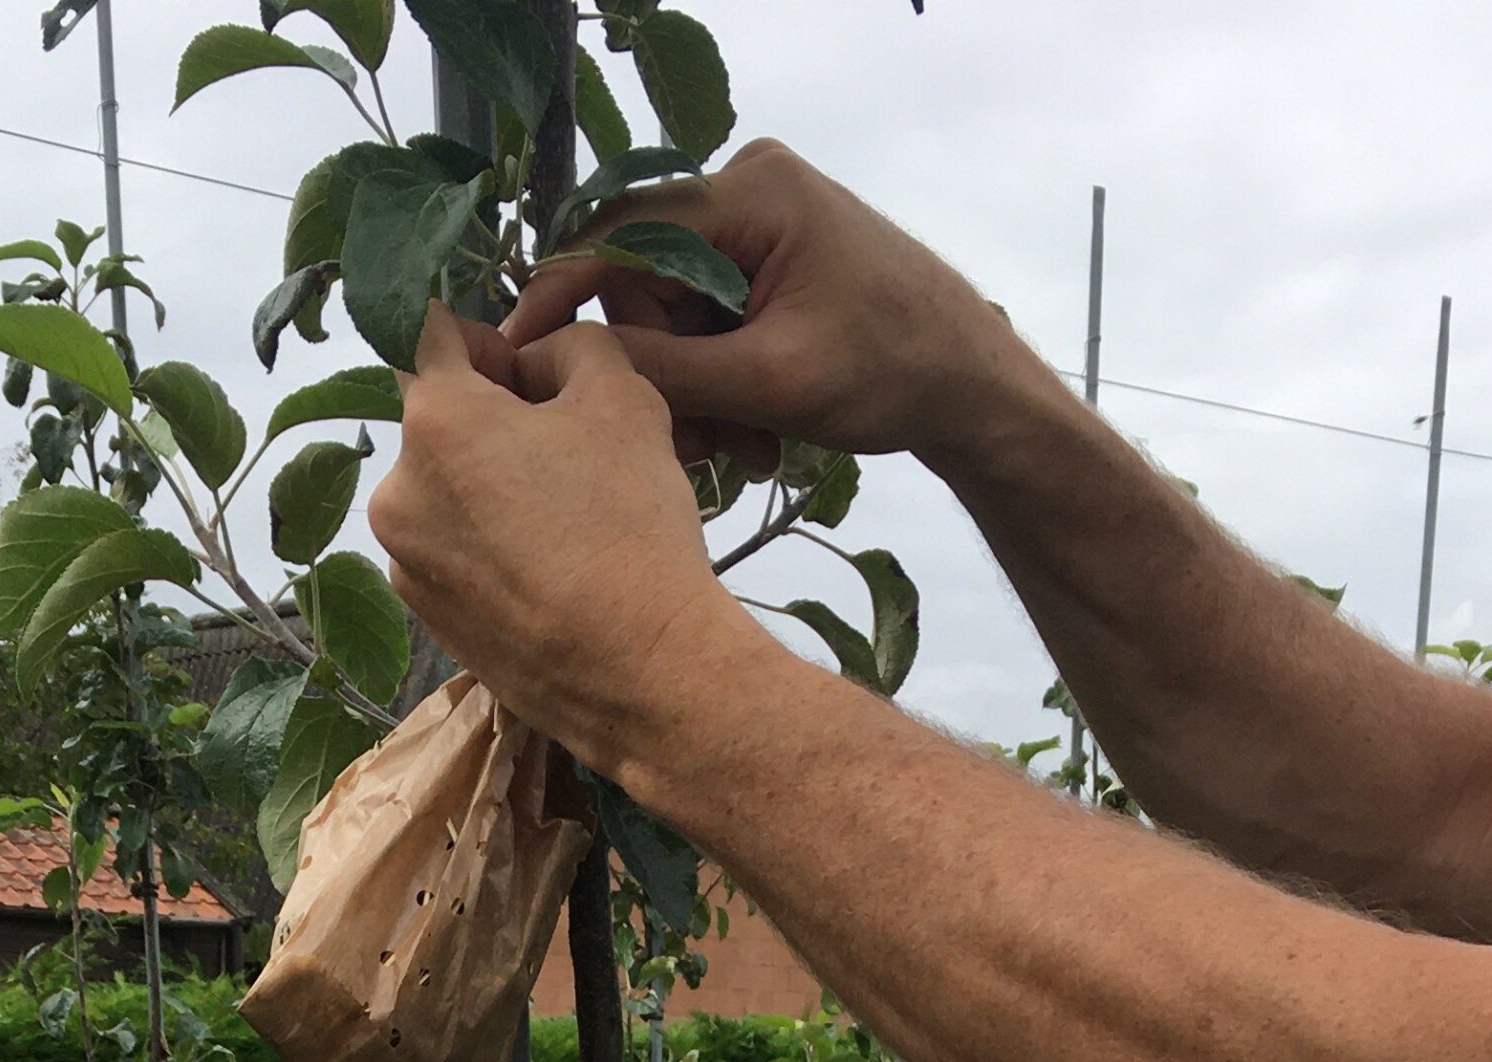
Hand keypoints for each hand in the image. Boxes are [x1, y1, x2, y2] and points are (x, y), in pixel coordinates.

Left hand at [368, 304, 749, 765]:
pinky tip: (551, 574)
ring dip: (491, 488)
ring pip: (446, 494)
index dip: (489, 340)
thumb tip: (536, 364)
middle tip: (571, 456)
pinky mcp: (426, 620)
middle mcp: (395, 491)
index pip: (431, 333)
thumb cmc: (630, 523)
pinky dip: (490, 549)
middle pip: (439, 423)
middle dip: (495, 422)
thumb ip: (572, 346)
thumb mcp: (624, 396)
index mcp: (433, 421)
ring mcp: (405, 563)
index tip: (535, 376)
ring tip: (565, 526)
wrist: (641, 670)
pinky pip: (453, 556)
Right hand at [504, 139, 1033, 468]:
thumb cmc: (893, 373)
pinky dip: (722, 372)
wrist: (972, 382)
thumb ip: (665, 369)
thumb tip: (567, 359)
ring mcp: (761, 216)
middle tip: (705, 446)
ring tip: (745, 446)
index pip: (620, 234)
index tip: (518, 354)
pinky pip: (710, 310)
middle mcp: (748, 185)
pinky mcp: (771, 250)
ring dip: (697, 385)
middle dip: (665, 369)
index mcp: (752, 193)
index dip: (563, 296)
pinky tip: (755, 423)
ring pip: (677, 307)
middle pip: (648, 281)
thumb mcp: (769, 383)